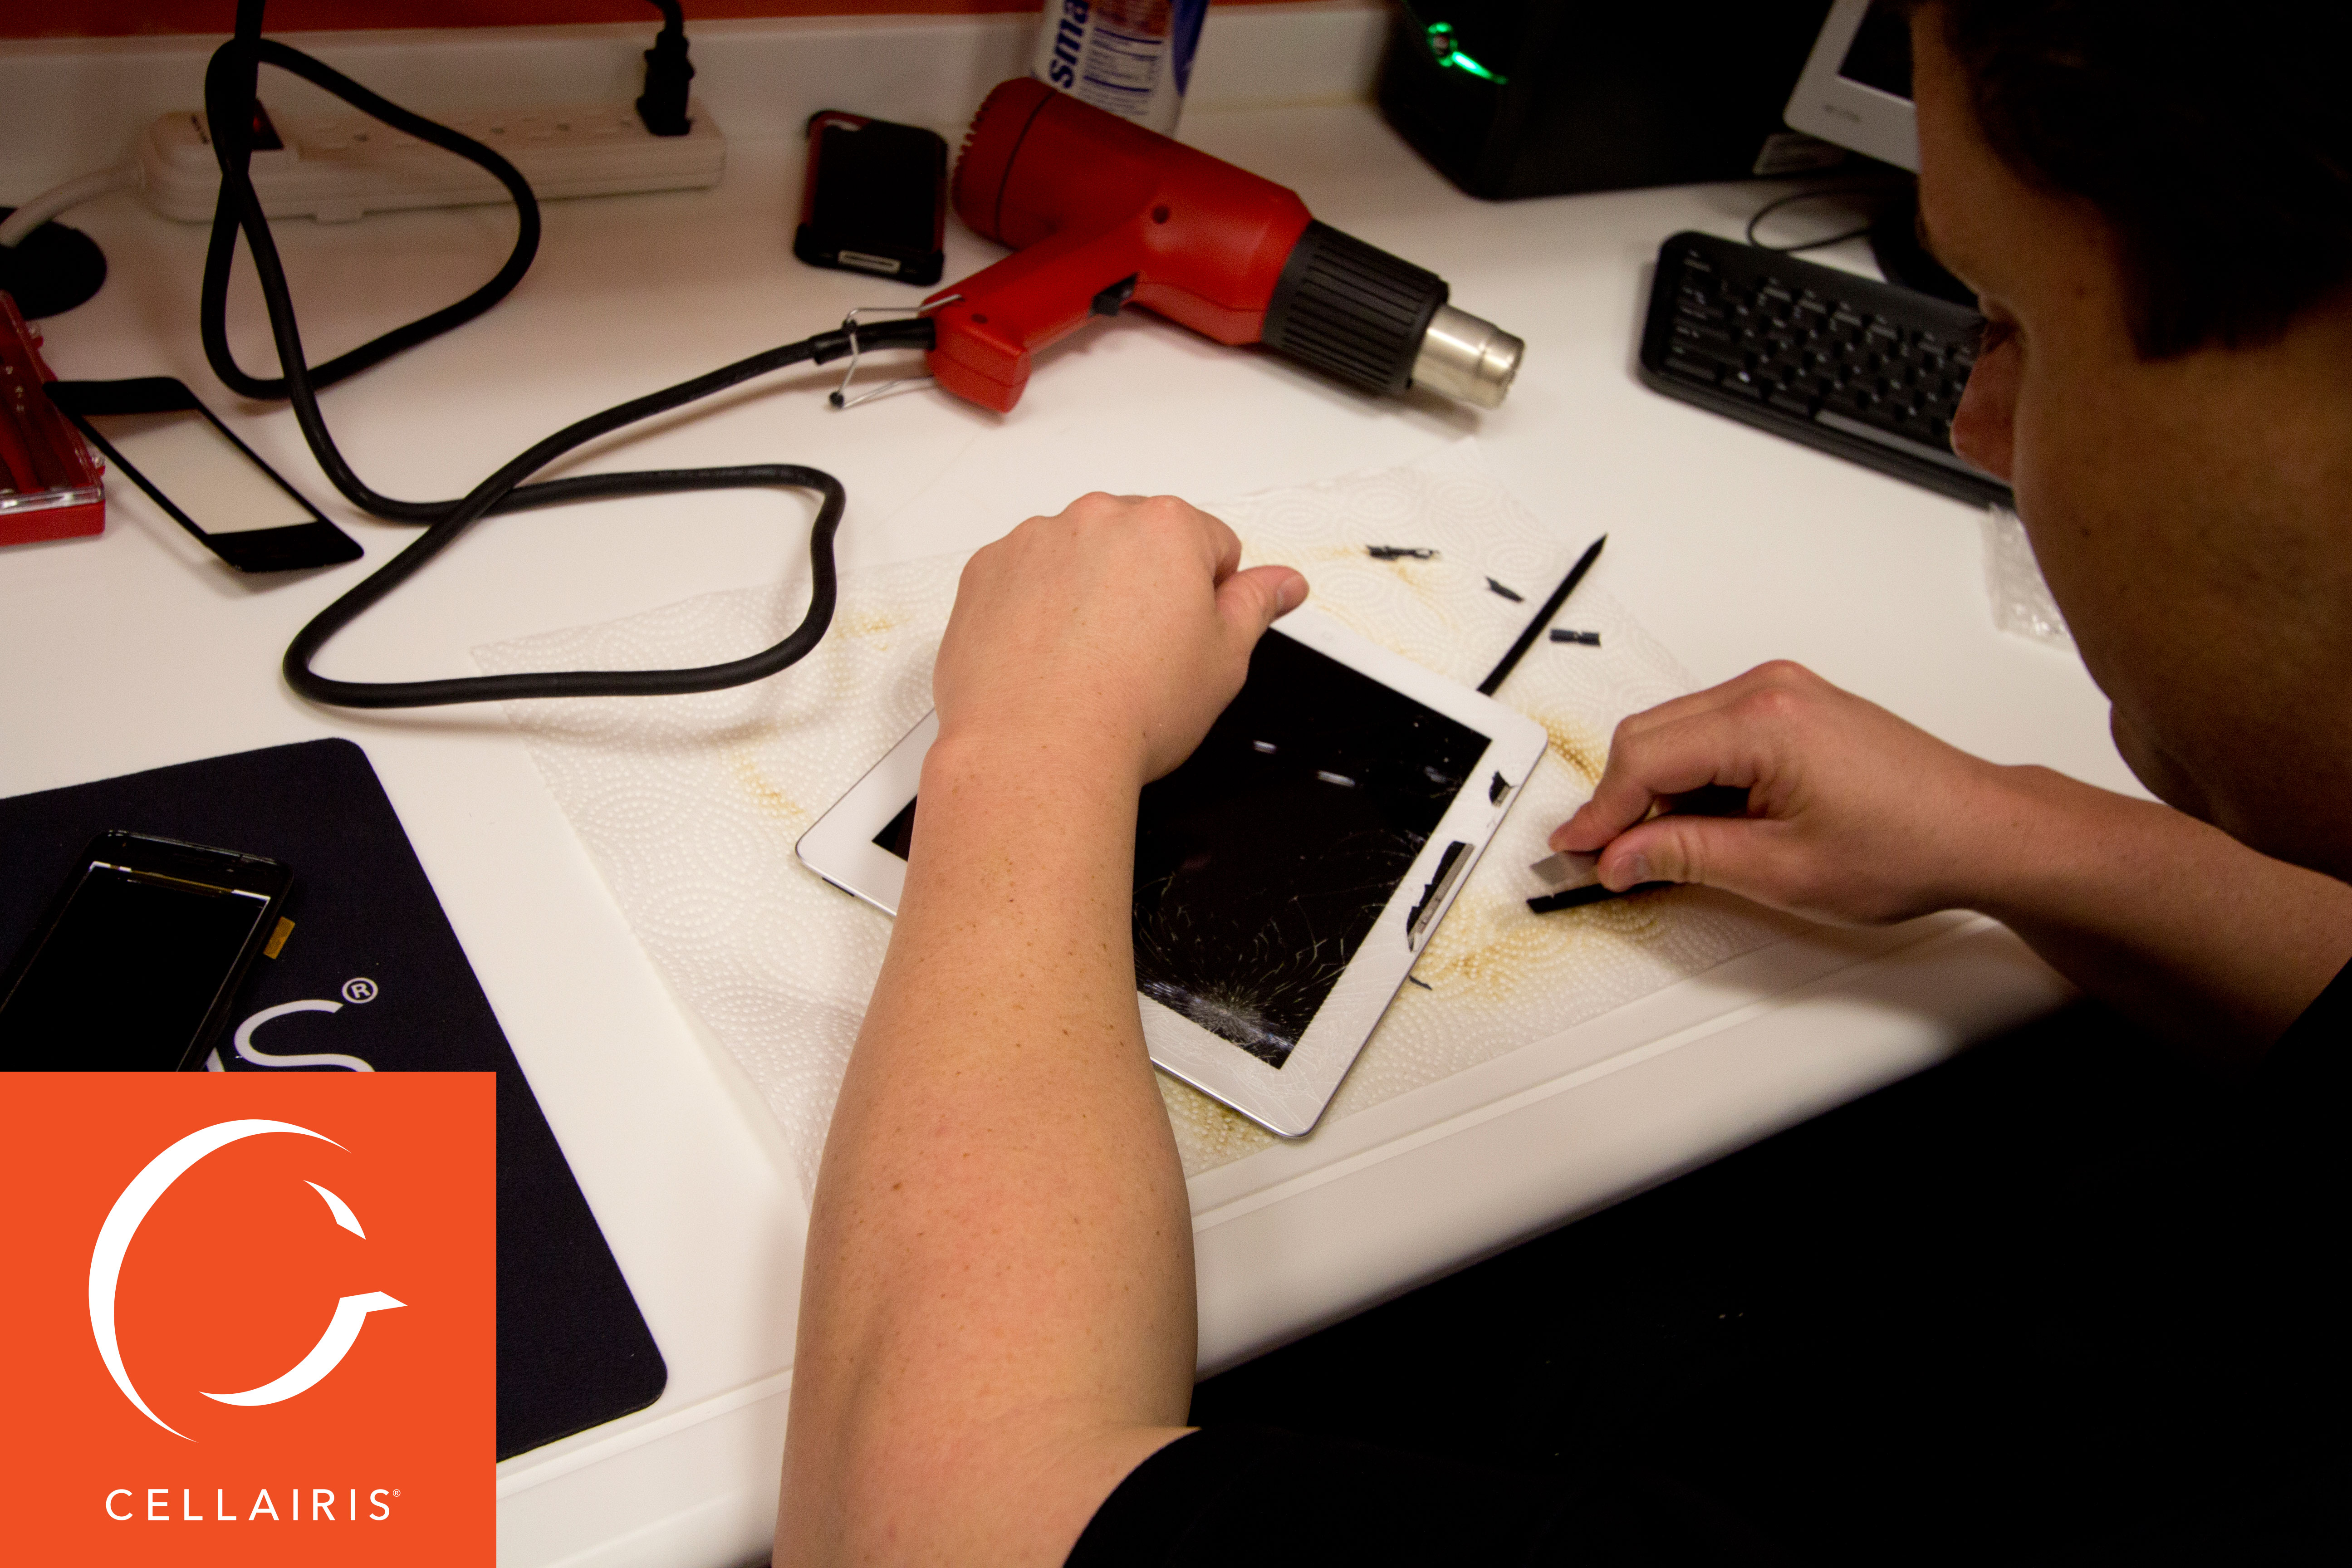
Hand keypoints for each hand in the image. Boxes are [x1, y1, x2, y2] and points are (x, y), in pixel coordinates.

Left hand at [931, 492, 1306, 785]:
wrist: (1037, 752)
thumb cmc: (1131, 711)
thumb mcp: (1224, 661)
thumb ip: (1255, 606)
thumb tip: (1282, 582)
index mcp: (1168, 528)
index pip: (1213, 545)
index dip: (1209, 598)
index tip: (1189, 639)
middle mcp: (1098, 518)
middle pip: (1141, 543)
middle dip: (1147, 587)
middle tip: (1140, 656)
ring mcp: (1035, 541)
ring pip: (1079, 557)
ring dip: (1088, 592)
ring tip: (1087, 662)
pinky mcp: (986, 571)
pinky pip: (1024, 577)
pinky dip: (1036, 607)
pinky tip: (1046, 659)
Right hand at [1548, 660, 2016, 924]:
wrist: (1980, 830)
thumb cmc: (1908, 844)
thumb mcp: (1781, 871)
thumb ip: (1686, 857)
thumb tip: (1623, 857)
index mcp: (1765, 722)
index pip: (1644, 758)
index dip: (1601, 811)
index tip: (1578, 850)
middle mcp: (1769, 690)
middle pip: (1650, 734)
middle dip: (1620, 797)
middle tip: (1607, 856)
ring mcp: (1782, 690)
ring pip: (1677, 731)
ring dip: (1658, 787)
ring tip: (1667, 848)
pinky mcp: (1793, 703)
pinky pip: (1712, 730)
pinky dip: (1693, 775)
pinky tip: (1705, 820)